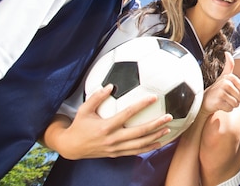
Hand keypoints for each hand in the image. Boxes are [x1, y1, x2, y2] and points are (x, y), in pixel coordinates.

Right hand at [52, 85, 170, 159]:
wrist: (71, 147)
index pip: (127, 114)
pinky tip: (159, 143)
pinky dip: (148, 148)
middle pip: (138, 132)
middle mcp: (112, 139)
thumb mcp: (84, 109)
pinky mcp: (116, 154)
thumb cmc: (79, 125)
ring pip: (139, 144)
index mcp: (105, 126)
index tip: (154, 98)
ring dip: (155, 137)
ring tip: (168, 129)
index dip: (141, 105)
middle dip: (155, 124)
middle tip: (168, 117)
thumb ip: (97, 97)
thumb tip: (110, 85)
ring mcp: (115, 148)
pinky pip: (135, 152)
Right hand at [200, 52, 239, 114]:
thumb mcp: (224, 76)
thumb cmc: (218, 88)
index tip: (233, 92)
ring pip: (236, 104)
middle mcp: (226, 83)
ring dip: (231, 105)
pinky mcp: (218, 102)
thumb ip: (229, 65)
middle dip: (236, 100)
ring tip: (223, 101)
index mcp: (230, 77)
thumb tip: (227, 53)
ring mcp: (221, 92)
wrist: (205, 100)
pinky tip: (220, 105)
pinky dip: (227, 109)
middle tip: (227, 97)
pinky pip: (230, 109)